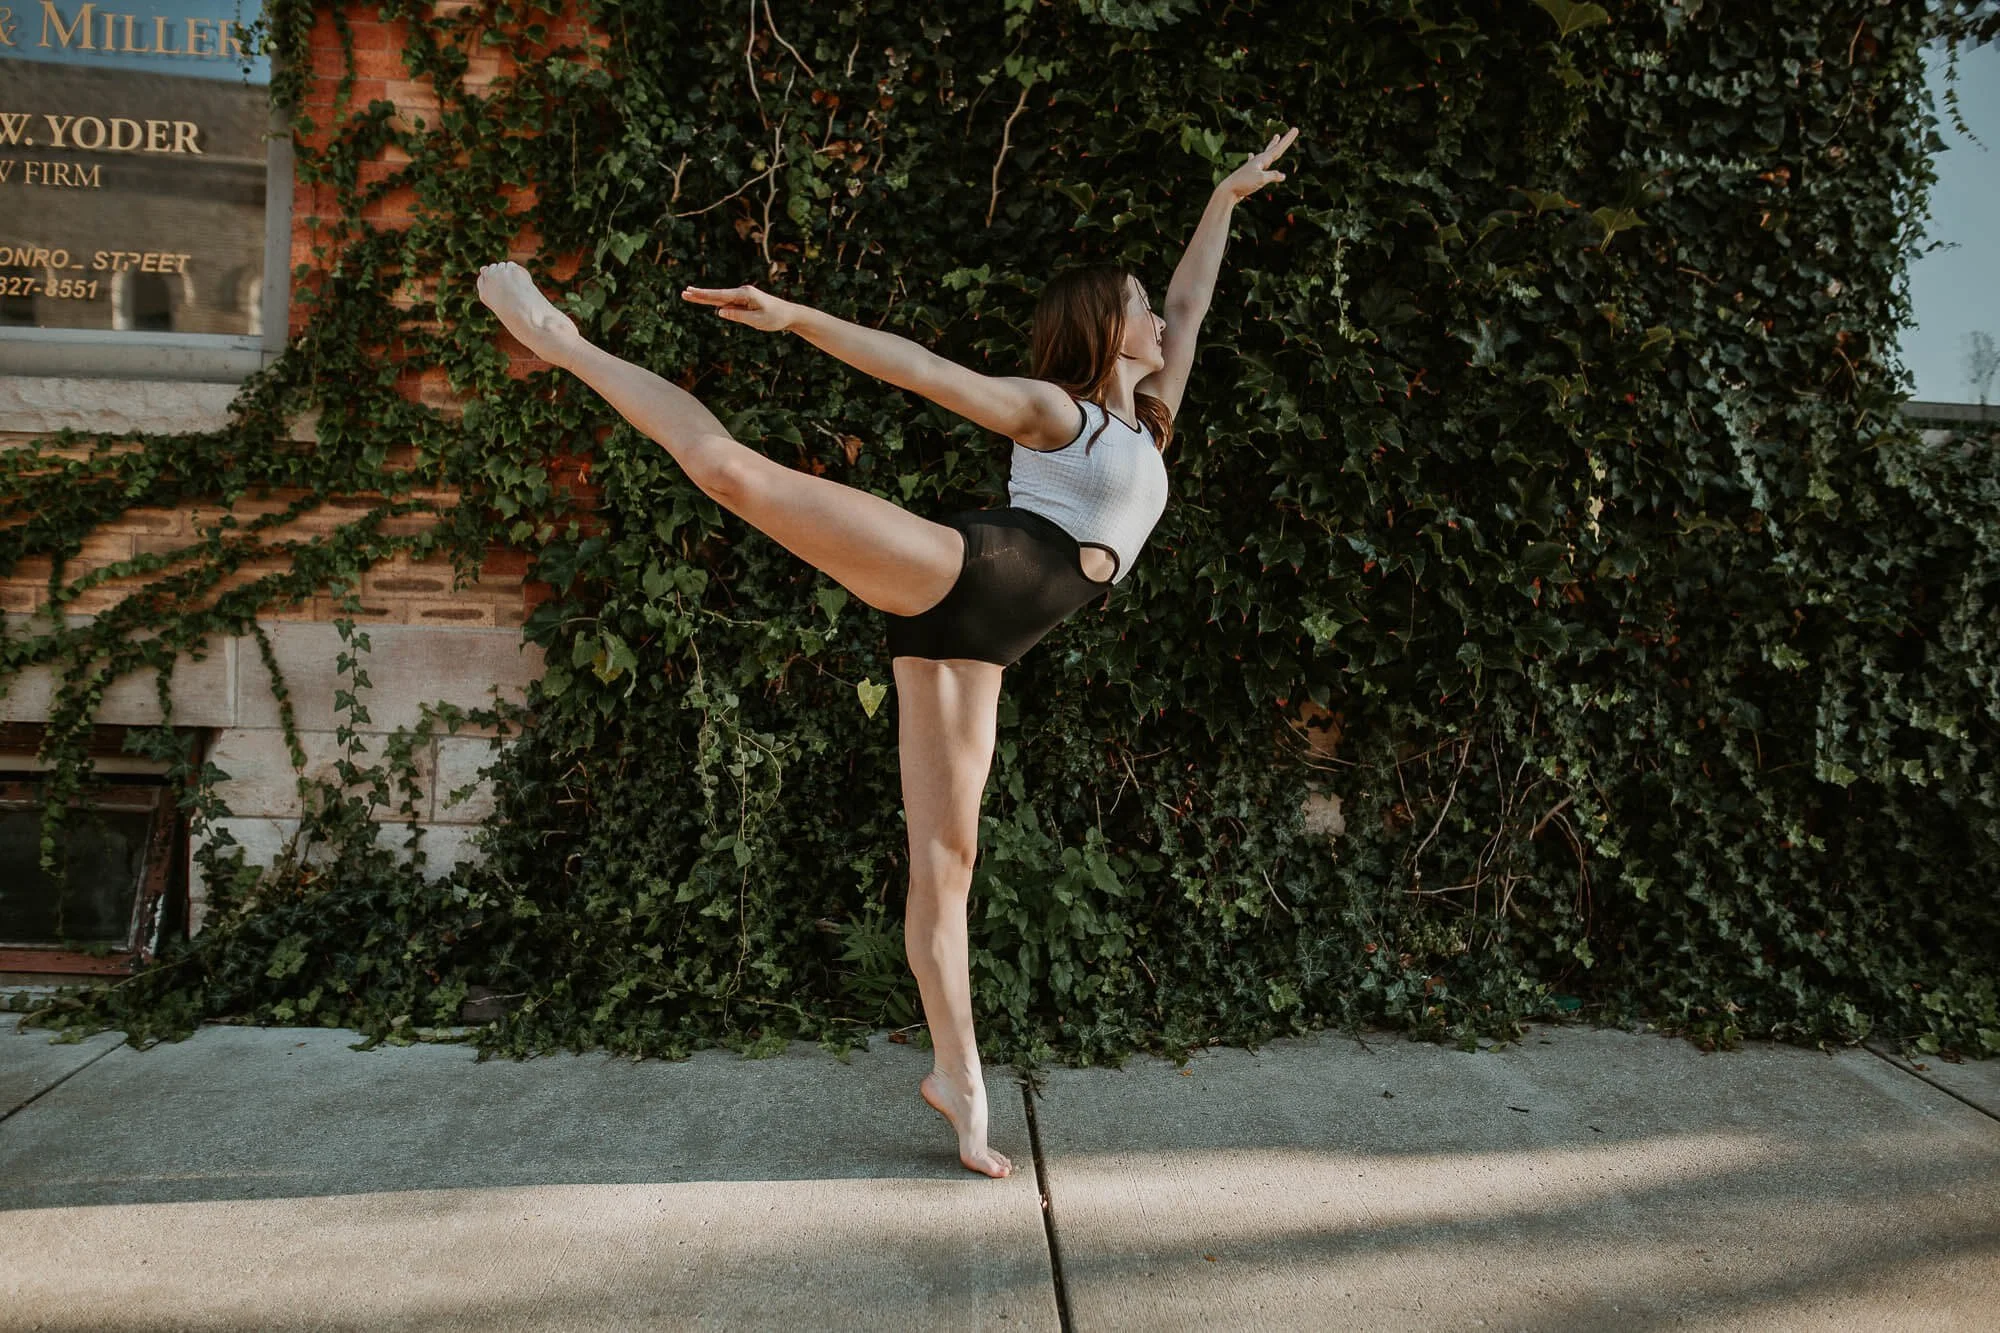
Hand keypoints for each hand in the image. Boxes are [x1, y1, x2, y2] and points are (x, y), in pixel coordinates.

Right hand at [680, 283, 798, 331]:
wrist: (790, 314)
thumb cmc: (776, 318)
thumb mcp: (757, 321)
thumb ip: (737, 316)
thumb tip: (719, 311)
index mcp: (745, 294)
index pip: (720, 296)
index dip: (704, 295)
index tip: (691, 292)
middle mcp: (742, 292)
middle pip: (717, 295)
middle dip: (700, 294)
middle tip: (683, 292)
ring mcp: (742, 297)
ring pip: (720, 298)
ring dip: (705, 297)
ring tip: (689, 295)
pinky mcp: (744, 302)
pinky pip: (727, 302)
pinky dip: (714, 301)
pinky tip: (704, 299)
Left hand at [1214, 127, 1298, 203]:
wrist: (1228, 191)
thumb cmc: (1244, 183)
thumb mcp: (1261, 179)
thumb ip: (1273, 176)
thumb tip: (1283, 176)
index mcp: (1262, 160)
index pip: (1279, 148)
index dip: (1288, 139)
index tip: (1296, 129)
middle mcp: (1258, 161)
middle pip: (1273, 148)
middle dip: (1283, 140)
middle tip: (1290, 131)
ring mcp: (1253, 166)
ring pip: (1265, 153)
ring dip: (1271, 145)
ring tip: (1275, 138)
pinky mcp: (1248, 173)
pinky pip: (1254, 162)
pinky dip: (1253, 157)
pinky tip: (1250, 154)